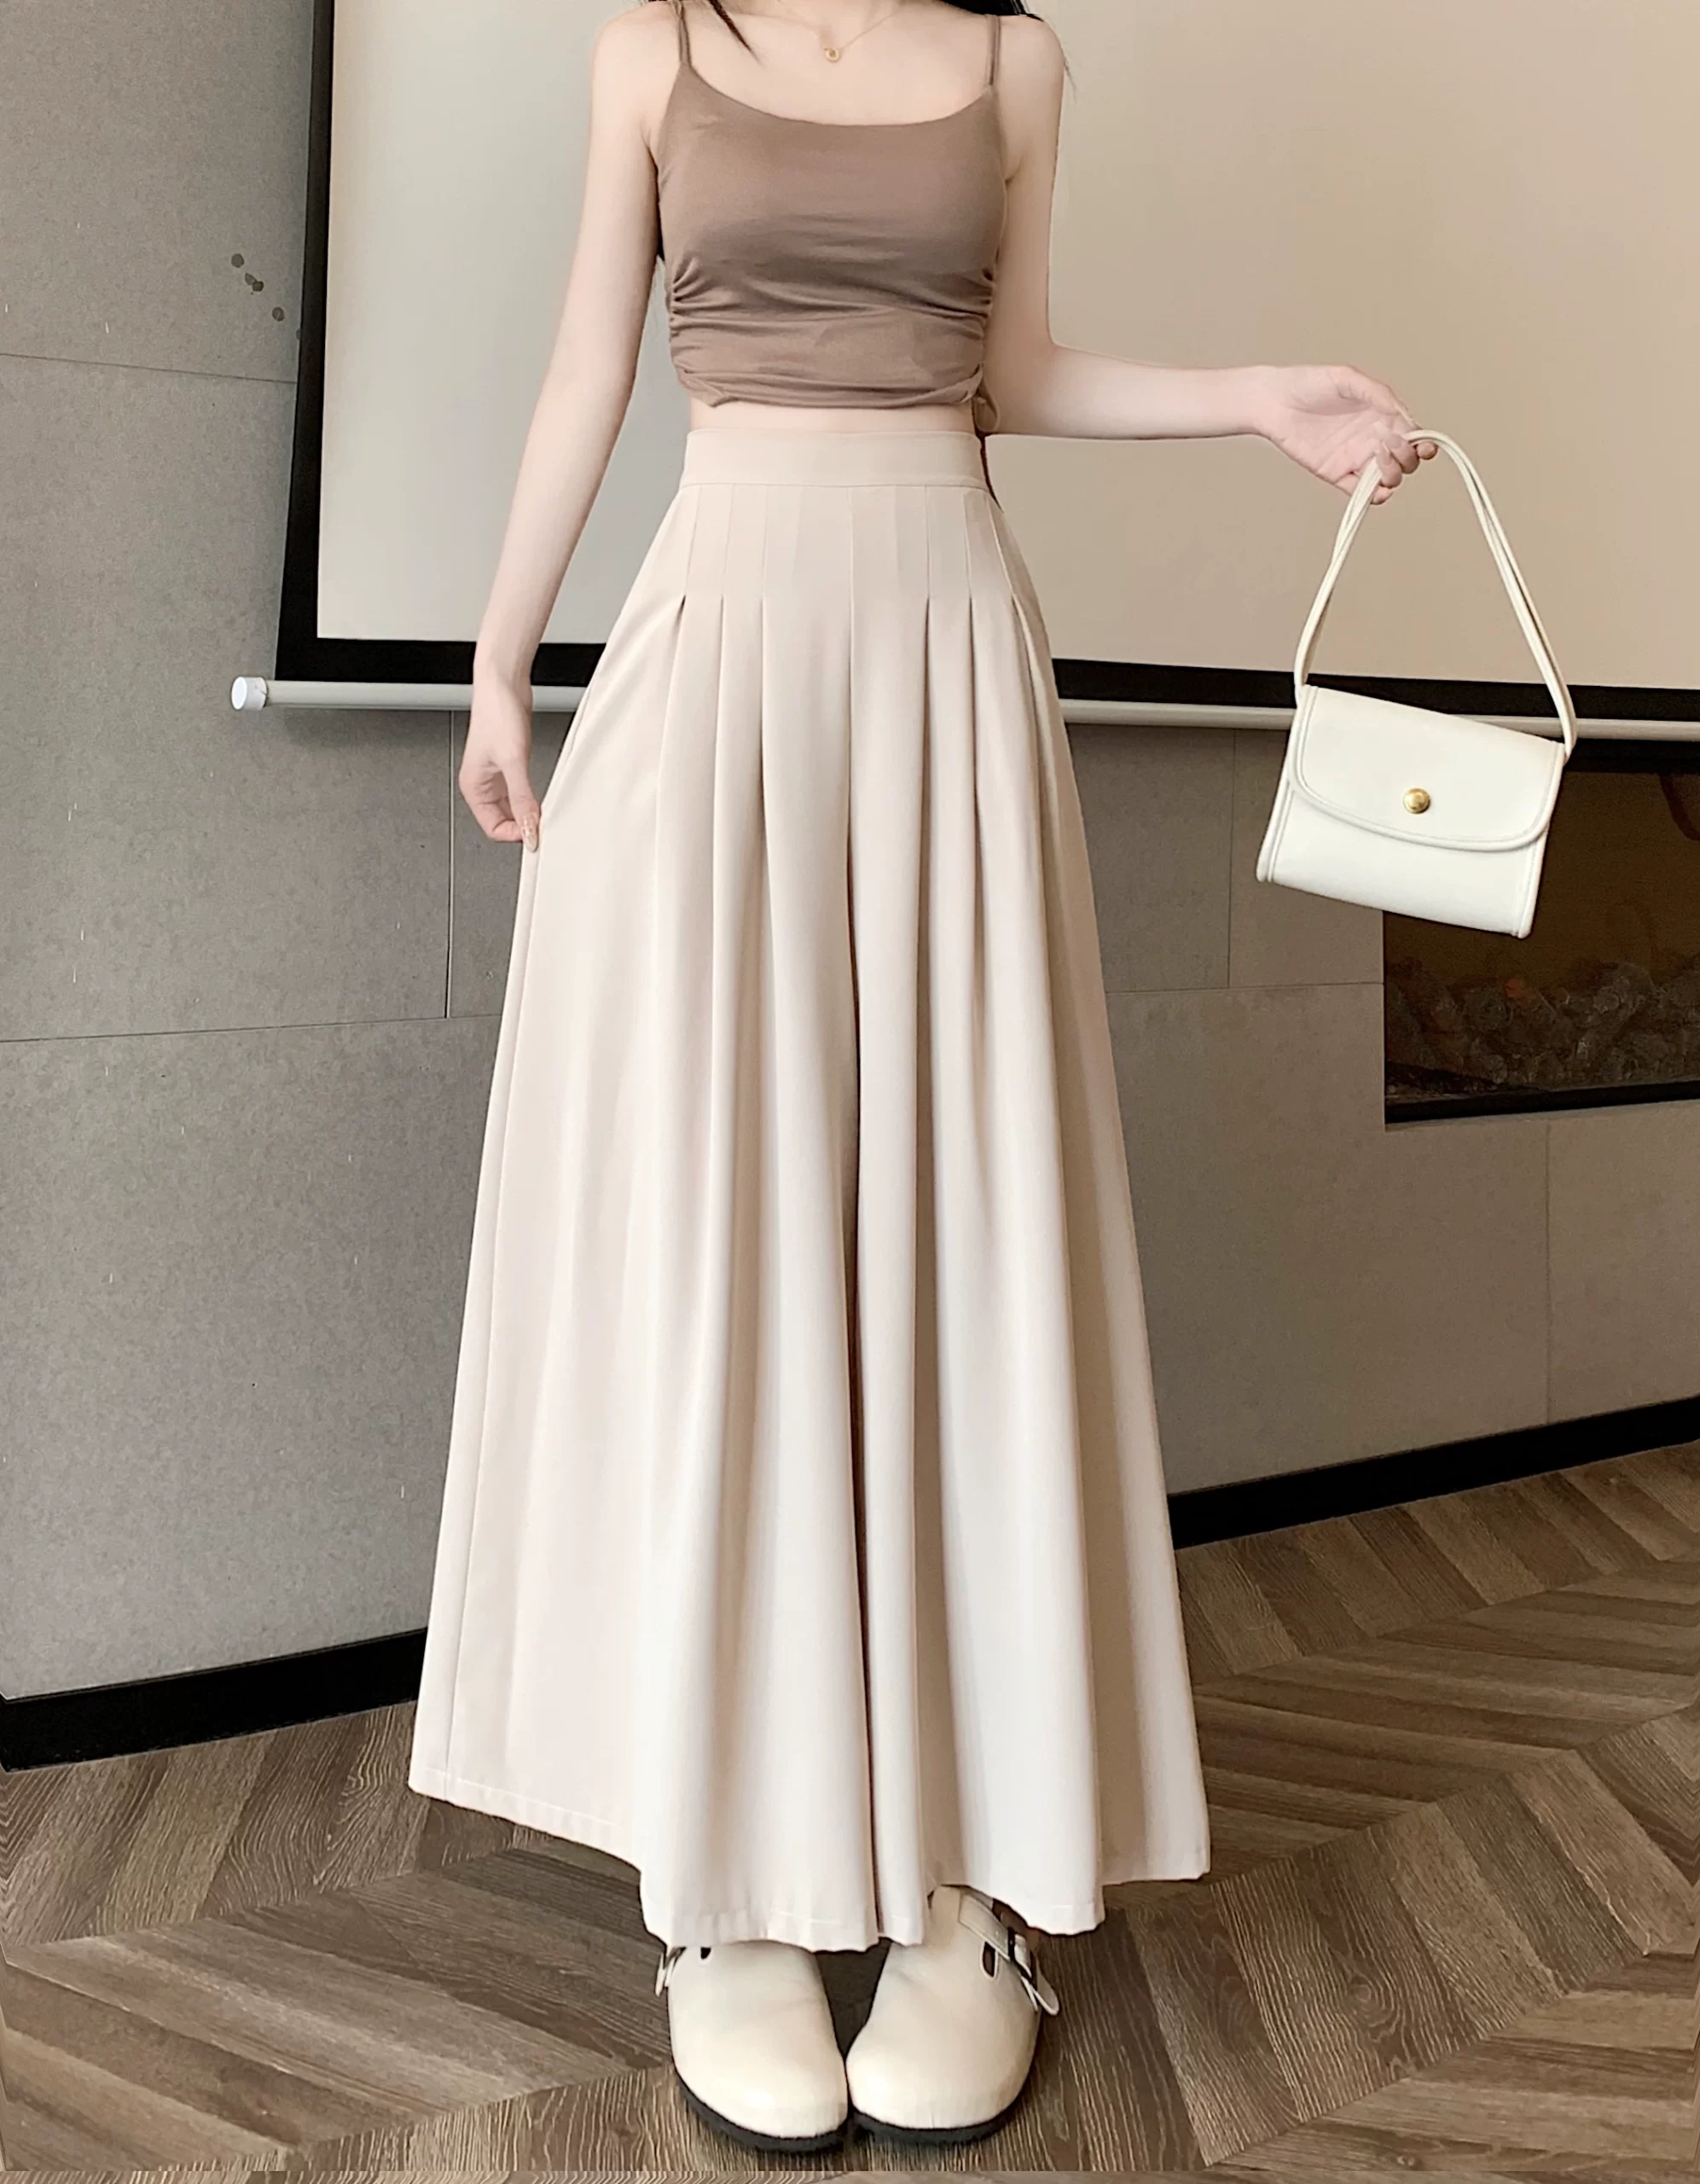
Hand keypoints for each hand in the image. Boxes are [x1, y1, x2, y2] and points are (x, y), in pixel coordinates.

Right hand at [460, 674, 540, 849]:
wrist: (504, 684)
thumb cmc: (496, 713)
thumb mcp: (513, 761)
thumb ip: (522, 798)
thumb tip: (530, 828)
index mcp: (474, 787)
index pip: (493, 829)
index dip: (516, 834)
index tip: (537, 834)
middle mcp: (483, 785)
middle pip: (503, 822)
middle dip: (524, 826)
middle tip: (545, 825)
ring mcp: (497, 776)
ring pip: (513, 809)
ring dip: (529, 813)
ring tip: (546, 810)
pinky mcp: (511, 766)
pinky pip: (521, 794)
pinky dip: (532, 799)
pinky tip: (545, 797)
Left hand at [1254, 363, 1436, 504]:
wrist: (1273, 402)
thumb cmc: (1308, 383)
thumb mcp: (1347, 379)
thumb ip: (1378, 394)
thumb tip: (1402, 415)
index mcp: (1381, 415)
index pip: (1413, 435)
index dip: (1424, 443)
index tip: (1423, 445)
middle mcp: (1372, 439)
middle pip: (1405, 461)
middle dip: (1406, 458)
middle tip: (1388, 444)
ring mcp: (1355, 458)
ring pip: (1387, 479)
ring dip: (1392, 476)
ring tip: (1378, 459)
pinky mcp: (1336, 474)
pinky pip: (1360, 493)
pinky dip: (1372, 496)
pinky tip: (1376, 489)